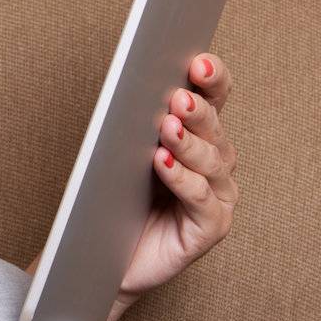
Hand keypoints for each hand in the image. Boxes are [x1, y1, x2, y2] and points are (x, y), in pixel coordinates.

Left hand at [104, 51, 238, 320]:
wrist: (101, 259)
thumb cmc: (113, 201)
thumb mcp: (120, 155)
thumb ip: (132, 122)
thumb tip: (130, 83)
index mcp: (198, 137)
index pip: (215, 99)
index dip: (213, 79)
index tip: (199, 60)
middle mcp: (216, 164)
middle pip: (215, 129)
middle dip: (197, 110)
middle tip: (177, 96)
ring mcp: (218, 197)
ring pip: (211, 162)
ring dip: (187, 142)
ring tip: (165, 126)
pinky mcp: (210, 227)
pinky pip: (201, 199)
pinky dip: (181, 179)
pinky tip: (160, 163)